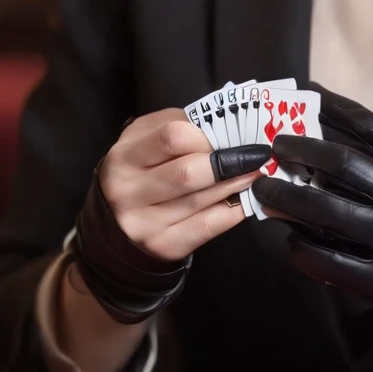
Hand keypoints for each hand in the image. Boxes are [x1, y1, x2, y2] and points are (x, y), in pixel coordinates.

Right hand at [72, 109, 270, 322]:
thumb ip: (180, 125)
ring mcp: (144, 224)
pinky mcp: (164, 247)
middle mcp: (128, 192)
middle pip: (189, 173)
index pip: (172, 138)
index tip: (234, 132)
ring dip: (238, 183)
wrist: (115, 224)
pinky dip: (234, 209)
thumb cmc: (140, 169)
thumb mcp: (146, 139)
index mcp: (124, 157)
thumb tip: (228, 125)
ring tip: (255, 171)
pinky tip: (246, 198)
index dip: (208, 134)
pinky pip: (209, 225)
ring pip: (203, 199)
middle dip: (230, 161)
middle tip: (257, 154)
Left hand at [254, 88, 372, 371]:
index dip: (334, 108)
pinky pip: (329, 261)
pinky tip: (291, 241)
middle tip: (274, 147)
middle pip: (339, 163)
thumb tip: (332, 153)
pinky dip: (303, 248)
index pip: (370, 126)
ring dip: (287, 197)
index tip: (307, 96)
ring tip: (264, 190)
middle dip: (299, 151)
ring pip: (324, 210)